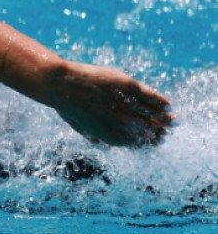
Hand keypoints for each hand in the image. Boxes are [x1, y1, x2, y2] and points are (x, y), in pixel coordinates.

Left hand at [46, 61, 172, 146]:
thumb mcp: (80, 127)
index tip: (157, 141)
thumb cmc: (67, 106)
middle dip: (161, 131)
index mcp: (113, 136)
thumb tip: (105, 147)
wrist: (62, 85)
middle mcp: (124, 122)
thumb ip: (95, 138)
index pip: (139, 143)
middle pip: (150, 130)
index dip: (150, 142)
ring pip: (154, 114)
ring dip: (165, 118)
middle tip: (168, 129)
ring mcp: (128, 104)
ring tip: (172, 118)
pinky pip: (151, 97)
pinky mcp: (129, 86)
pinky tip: (167, 104)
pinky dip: (160, 101)